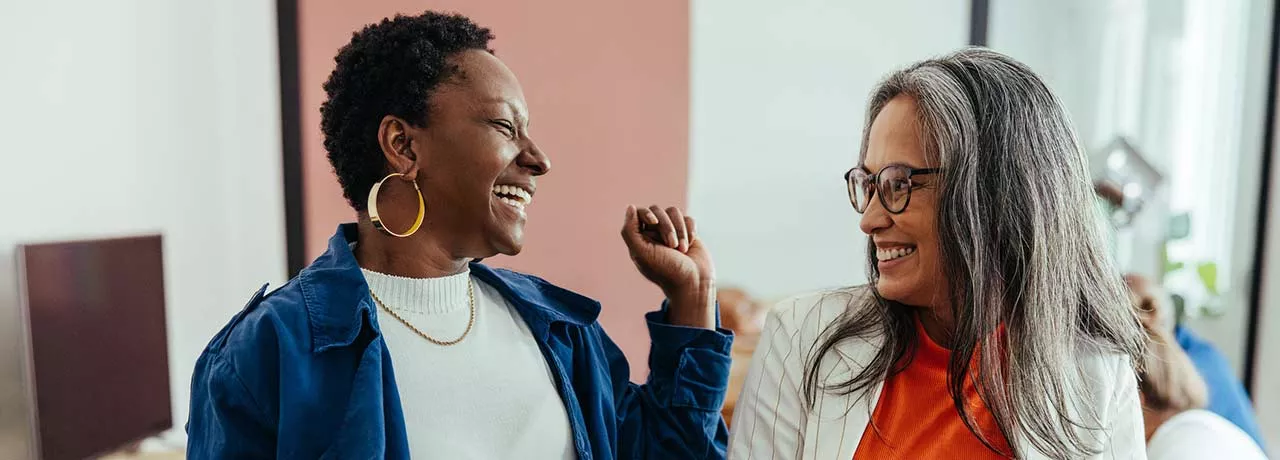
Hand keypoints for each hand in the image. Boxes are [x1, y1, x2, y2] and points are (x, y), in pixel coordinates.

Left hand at [621, 205, 716, 328]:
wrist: (693, 283)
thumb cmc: (666, 271)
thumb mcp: (642, 253)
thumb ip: (629, 231)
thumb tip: (630, 207)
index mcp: (640, 238)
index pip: (639, 213)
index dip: (646, 213)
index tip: (653, 222)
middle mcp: (655, 234)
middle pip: (658, 211)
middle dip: (667, 227)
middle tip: (672, 246)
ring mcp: (673, 232)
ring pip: (674, 212)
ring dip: (679, 230)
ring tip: (682, 249)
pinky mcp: (688, 233)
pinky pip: (688, 218)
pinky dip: (690, 230)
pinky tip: (690, 244)